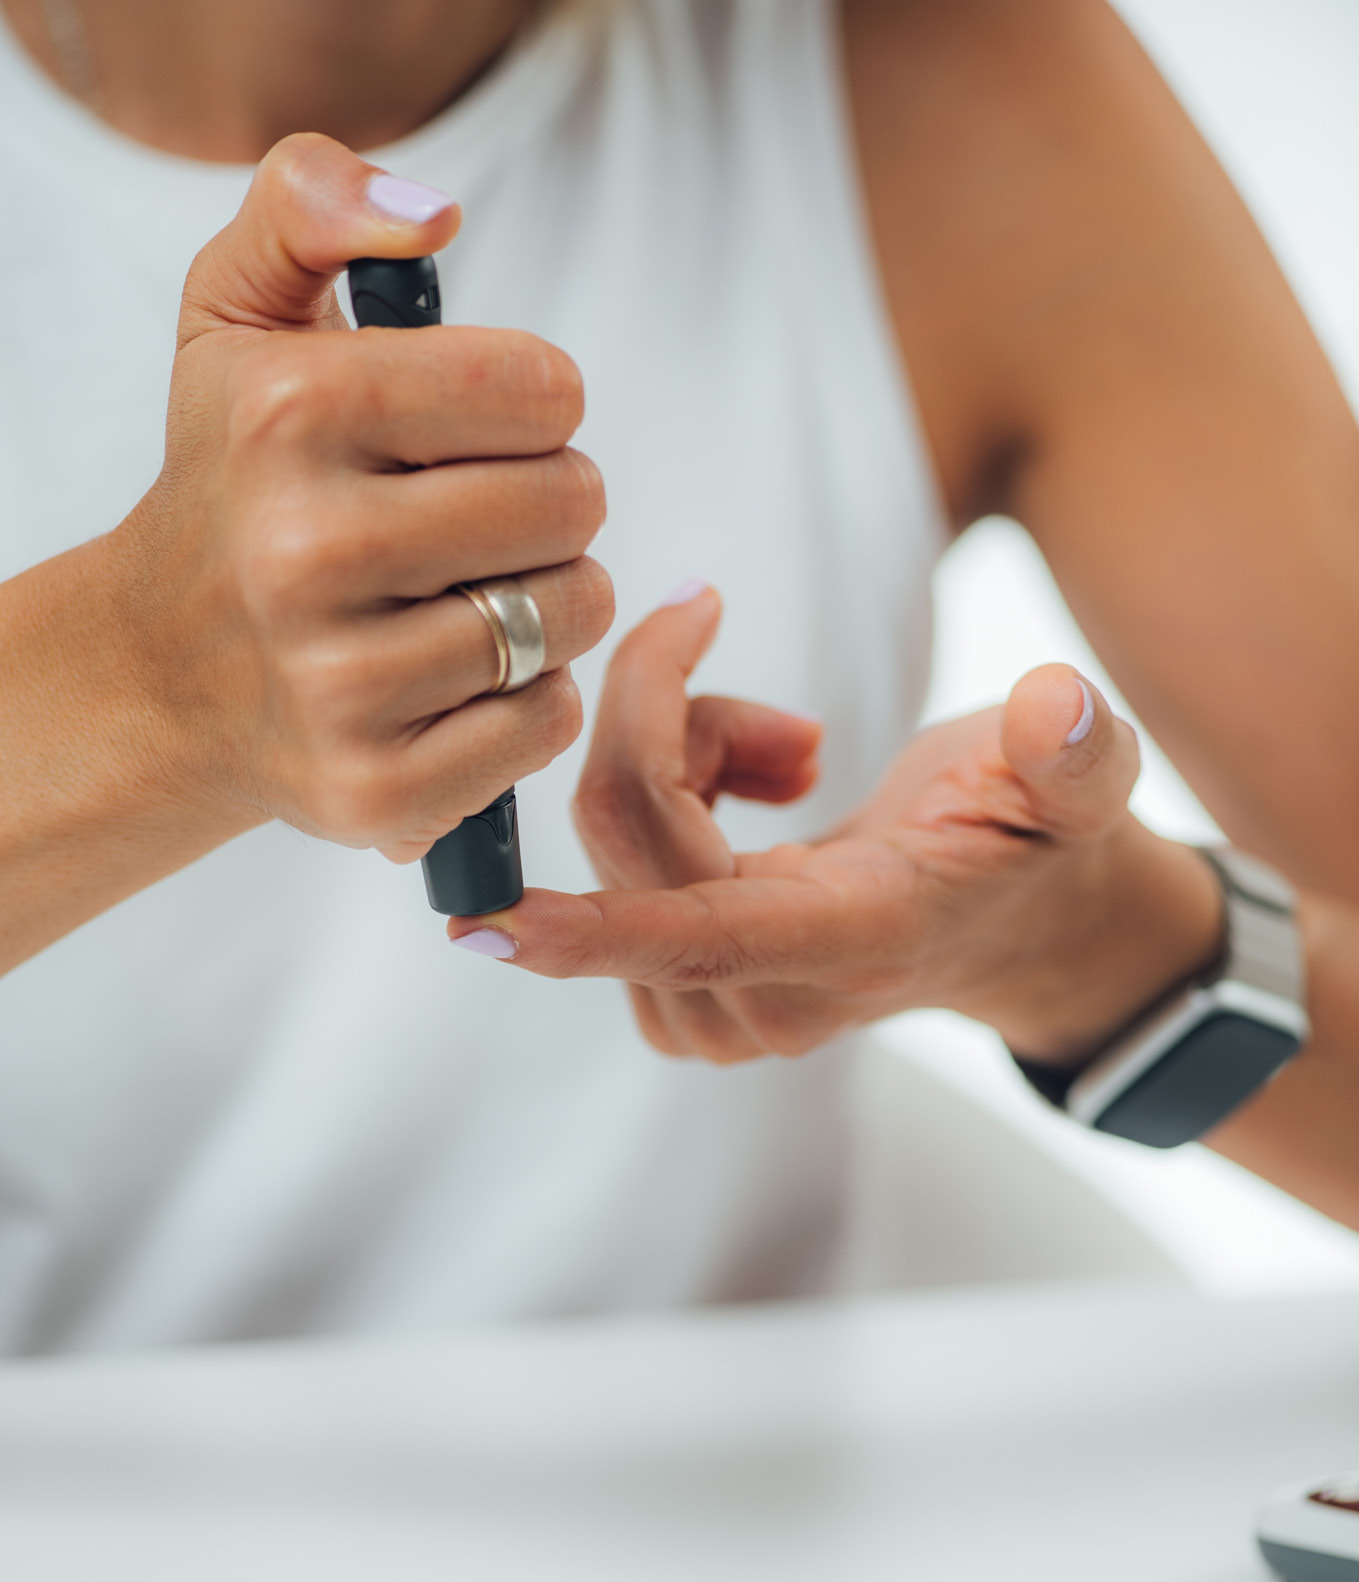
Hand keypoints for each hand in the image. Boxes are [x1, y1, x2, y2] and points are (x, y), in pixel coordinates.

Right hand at [113, 133, 611, 860]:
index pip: (544, 388)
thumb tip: (431, 210)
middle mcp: (306, 551)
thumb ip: (309, 205)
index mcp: (291, 412)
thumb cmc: (233, 489)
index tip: (480, 431)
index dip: (535, 406)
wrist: (163, 677)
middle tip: (480, 522)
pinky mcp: (376, 789)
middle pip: (573, 502)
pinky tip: (460, 679)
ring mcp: (338, 685)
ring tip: (473, 595)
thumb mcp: (234, 319)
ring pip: (572, 615)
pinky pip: (548, 720)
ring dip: (551, 600)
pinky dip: (530, 697)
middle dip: (549, 503)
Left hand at [448, 587, 1221, 1064]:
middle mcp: (763, 996)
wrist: (1012, 924)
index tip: (485, 921)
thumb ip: (1075, 756)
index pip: (698, 938)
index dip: (592, 925)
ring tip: (787, 750)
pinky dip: (671, 784)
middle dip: (665, 703)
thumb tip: (1057, 707)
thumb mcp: (1079, 792)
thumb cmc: (1036, 846)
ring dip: (684, 748)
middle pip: (631, 830)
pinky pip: (615, 852)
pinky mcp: (677, 988)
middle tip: (716, 624)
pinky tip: (752, 784)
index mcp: (850, 945)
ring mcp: (711, 1005)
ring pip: (615, 829)